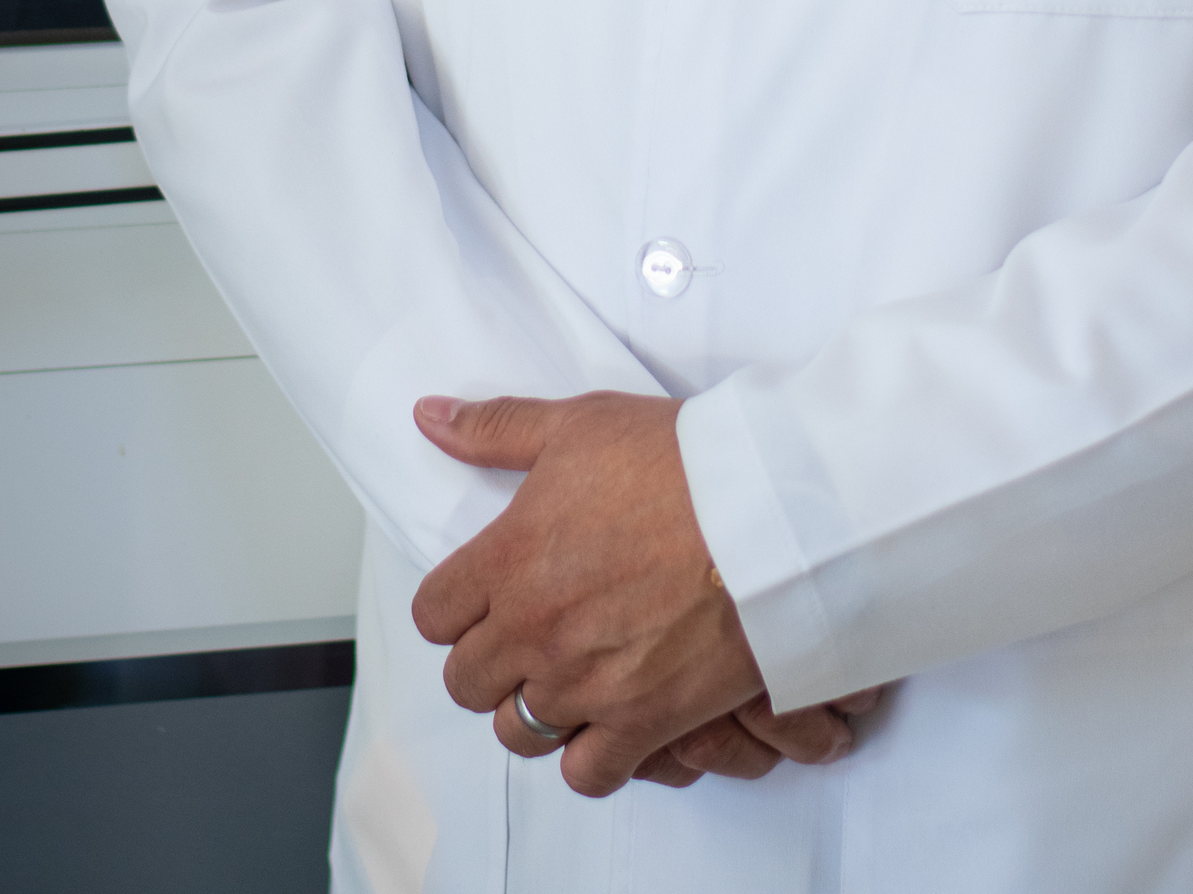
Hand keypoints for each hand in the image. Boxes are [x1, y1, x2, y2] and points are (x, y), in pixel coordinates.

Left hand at [411, 390, 870, 796]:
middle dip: (488, 660)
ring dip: (531, 709)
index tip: (485, 595)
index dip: (455, 605)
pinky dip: (588, 757)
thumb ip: (494, 428)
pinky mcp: (640, 723)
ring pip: (516, 733)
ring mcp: (583, 684)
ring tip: (565, 678)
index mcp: (508, 559)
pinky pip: (585, 774)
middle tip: (528, 634)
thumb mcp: (577, 424)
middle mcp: (533, 631)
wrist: (764, 514)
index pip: (434, 614)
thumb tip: (427, 416)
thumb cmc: (675, 462)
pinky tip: (607, 721)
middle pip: (466, 682)